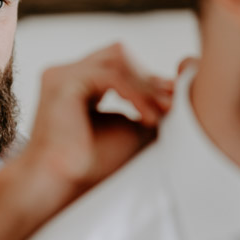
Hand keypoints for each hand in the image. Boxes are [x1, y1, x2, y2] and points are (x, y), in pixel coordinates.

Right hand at [20, 43, 175, 199]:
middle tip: (171, 103)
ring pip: (117, 60)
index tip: (174, 100)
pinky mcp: (63, 81)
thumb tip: (178, 97)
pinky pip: (110, 76)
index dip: (149, 80)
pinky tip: (147, 118)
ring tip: (162, 112)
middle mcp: (68, 74)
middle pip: (119, 54)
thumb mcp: (130, 131)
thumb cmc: (91, 165)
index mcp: (79, 85)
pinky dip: (134, 94)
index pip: (120, 66)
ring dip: (144, 85)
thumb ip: (147, 109)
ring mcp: (63, 75)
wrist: (62, 184)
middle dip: (148, 77)